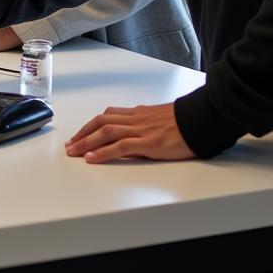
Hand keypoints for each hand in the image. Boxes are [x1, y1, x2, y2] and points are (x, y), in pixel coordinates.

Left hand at [65, 102, 194, 162]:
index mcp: (138, 114)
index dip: (90, 125)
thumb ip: (144, 124)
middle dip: (82, 134)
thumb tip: (132, 134)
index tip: (79, 135)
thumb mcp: (160, 119)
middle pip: (101, 122)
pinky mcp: (150, 143)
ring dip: (86, 142)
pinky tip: (92, 158)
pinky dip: (103, 152)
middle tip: (69, 146)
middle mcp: (136, 119)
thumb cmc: (186, 122)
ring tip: (73, 152)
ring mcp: (141, 130)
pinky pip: (121, 146)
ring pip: (106, 132)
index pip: (107, 116)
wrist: (203, 119)